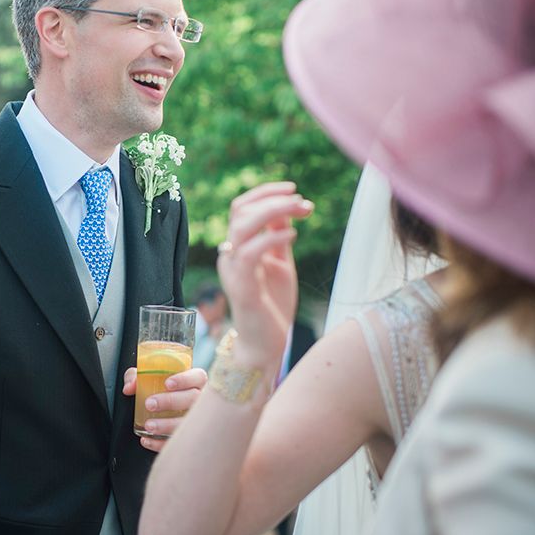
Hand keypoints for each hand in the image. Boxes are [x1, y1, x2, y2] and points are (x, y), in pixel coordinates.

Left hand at [123, 366, 206, 451]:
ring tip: (149, 425)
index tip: (167, 384)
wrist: (164, 413)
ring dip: (168, 425)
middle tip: (149, 404)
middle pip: (194, 398)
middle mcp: (201, 401)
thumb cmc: (161, 392)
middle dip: (171, 401)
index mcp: (196, 383)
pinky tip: (148, 440)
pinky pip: (181, 443)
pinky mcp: (191, 438)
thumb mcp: (148, 379)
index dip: (185, 379)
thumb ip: (136, 377)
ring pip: (190, 423)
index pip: (198, 377)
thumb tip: (129, 387)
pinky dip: (162, 443)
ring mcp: (200, 421)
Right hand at [218, 182, 312, 364]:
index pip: (241, 207)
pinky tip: (293, 235)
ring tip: (301, 209)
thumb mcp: (280, 262)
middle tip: (304, 202)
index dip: (265, 192)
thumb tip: (286, 206)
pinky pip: (250, 253)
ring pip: (242, 225)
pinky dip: (272, 237)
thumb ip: (278, 236)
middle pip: (240, 210)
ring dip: (273, 211)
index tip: (293, 190)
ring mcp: (232, 270)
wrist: (266, 344)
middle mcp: (230, 254)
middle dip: (274, 199)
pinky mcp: (240, 286)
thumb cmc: (272, 304)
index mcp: (238, 246)